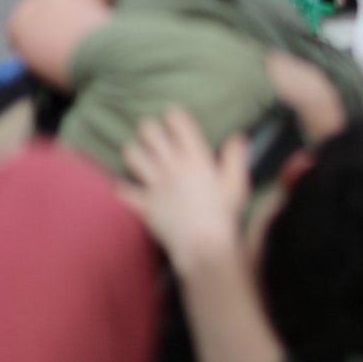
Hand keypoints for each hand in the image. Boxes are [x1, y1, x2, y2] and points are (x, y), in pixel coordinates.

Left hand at [119, 108, 251, 272]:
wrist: (203, 245)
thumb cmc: (223, 215)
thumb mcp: (236, 185)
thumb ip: (235, 158)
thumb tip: (238, 138)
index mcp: (195, 158)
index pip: (178, 124)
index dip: (173, 116)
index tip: (173, 117)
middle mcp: (171, 166)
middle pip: (149, 133)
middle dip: (149, 130)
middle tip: (153, 134)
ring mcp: (155, 185)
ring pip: (132, 156)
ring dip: (134, 152)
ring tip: (139, 155)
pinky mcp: (144, 204)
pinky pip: (125, 191)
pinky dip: (124, 189)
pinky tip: (126, 188)